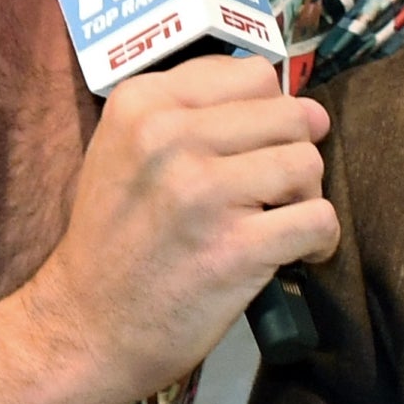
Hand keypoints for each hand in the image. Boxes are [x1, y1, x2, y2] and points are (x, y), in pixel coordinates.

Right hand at [0, 55, 334, 403]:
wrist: (83, 329)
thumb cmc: (113, 240)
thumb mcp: (124, 151)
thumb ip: (192, 113)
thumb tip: (297, 104)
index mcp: (143, 103)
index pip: (252, 74)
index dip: (266, 113)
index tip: (254, 149)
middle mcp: (169, 137)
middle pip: (289, 115)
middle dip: (292, 152)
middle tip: (271, 192)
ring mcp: (202, 192)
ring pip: (308, 163)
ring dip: (306, 197)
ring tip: (279, 221)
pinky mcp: (235, 248)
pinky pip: (318, 219)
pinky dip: (319, 240)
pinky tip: (298, 254)